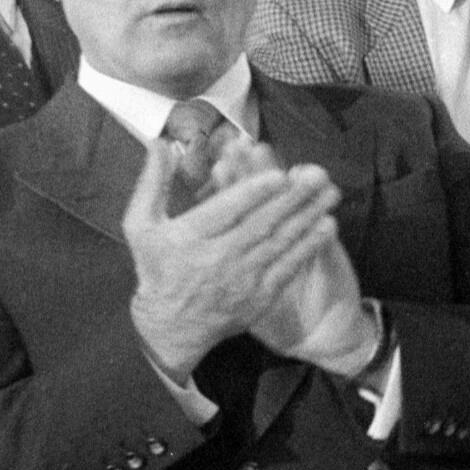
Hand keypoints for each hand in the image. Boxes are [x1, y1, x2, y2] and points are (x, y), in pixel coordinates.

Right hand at [124, 130, 344, 378]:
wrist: (170, 326)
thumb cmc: (157, 267)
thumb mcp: (140, 225)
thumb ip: (152, 182)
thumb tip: (160, 142)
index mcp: (189, 238)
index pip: (225, 211)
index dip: (253, 192)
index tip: (278, 174)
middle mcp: (217, 259)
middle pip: (260, 224)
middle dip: (293, 198)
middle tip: (318, 175)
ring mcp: (241, 280)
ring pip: (279, 243)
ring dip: (308, 217)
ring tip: (329, 194)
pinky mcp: (260, 296)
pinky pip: (288, 268)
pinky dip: (308, 247)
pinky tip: (326, 228)